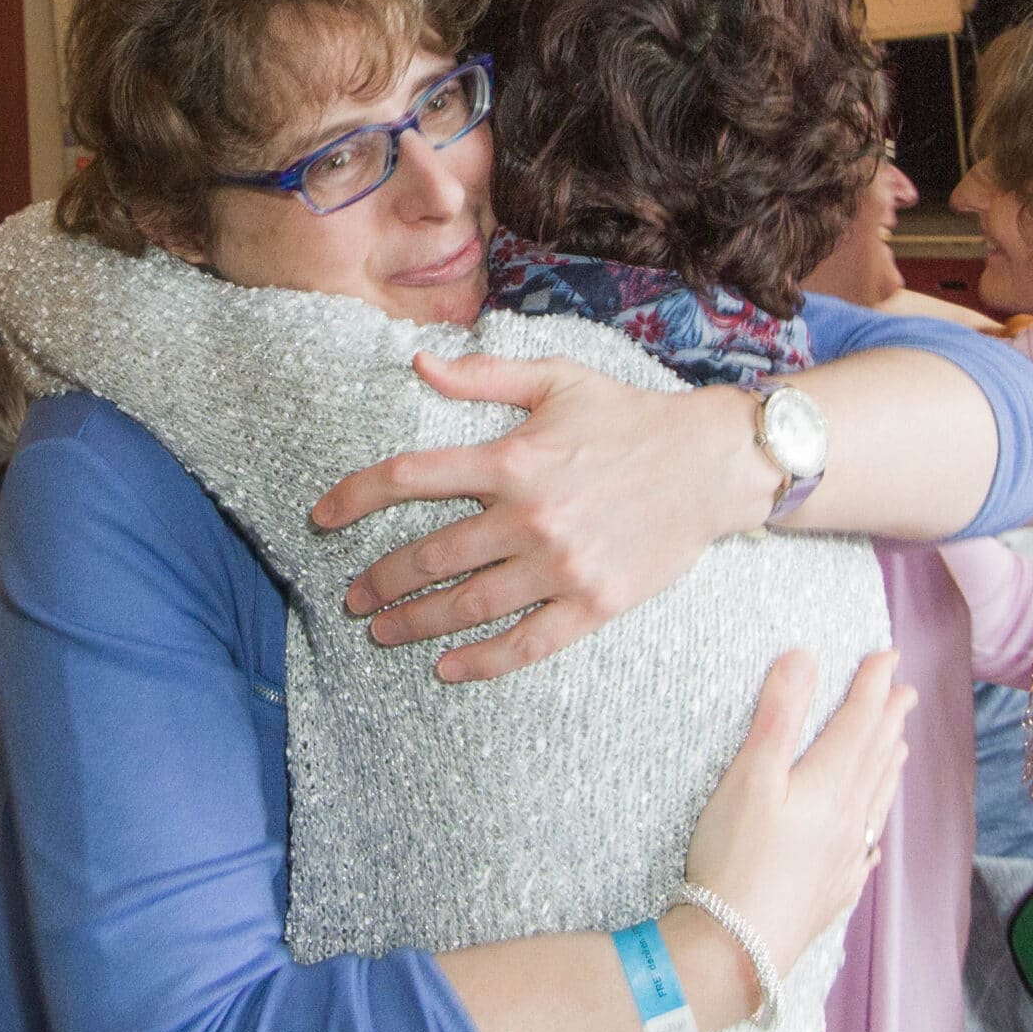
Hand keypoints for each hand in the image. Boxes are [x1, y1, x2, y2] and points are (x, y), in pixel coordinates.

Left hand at [311, 352, 771, 681]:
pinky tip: (447, 668)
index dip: (355, 497)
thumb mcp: (557, 379)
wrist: (712, 465)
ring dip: (413, 624)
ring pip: (467, 605)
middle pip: (429, 556)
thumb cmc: (629, 417)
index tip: (321, 517)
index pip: (410, 478)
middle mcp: (530, 516)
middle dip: (378, 582)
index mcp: (513, 459)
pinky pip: (526, 643)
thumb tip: (419, 363)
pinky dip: (481, 661)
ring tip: (382, 634)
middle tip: (351, 599)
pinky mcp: (594, 604)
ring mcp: (561, 566)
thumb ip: (483, 376)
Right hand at [683, 650, 911, 993]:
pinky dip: (872, 825)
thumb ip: (778, 717)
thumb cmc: (735, 859)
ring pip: (875, 801)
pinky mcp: (832, 891)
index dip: (873, 687)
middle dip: (889, 720)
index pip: (858, 723)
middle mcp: (848, 819)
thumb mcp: (749, 779)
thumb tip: (803, 658)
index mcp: (829, 786)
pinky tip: (871, 835)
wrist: (737, 947)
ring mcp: (844, 859)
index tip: (887, 656)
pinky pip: (865, 847)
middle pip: (875, 759)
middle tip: (906, 692)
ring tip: (900, 746)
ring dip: (889, 766)